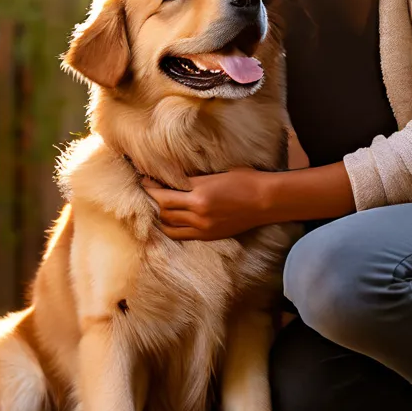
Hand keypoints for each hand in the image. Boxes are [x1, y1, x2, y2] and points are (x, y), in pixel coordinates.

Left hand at [142, 168, 273, 240]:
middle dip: (153, 199)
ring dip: (160, 214)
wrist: (266, 201)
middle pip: (164, 209)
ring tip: (159, 205)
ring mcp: (203, 227)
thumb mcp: (216, 174)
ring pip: (169, 224)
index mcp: (200, 193)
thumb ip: (194, 179)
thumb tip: (173, 178)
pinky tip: (170, 219)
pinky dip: (171, 227)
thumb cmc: (245, 181)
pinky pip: (181, 235)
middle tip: (150, 189)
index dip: (151, 187)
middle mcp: (199, 212)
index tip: (145, 179)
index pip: (165, 192)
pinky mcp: (208, 236)